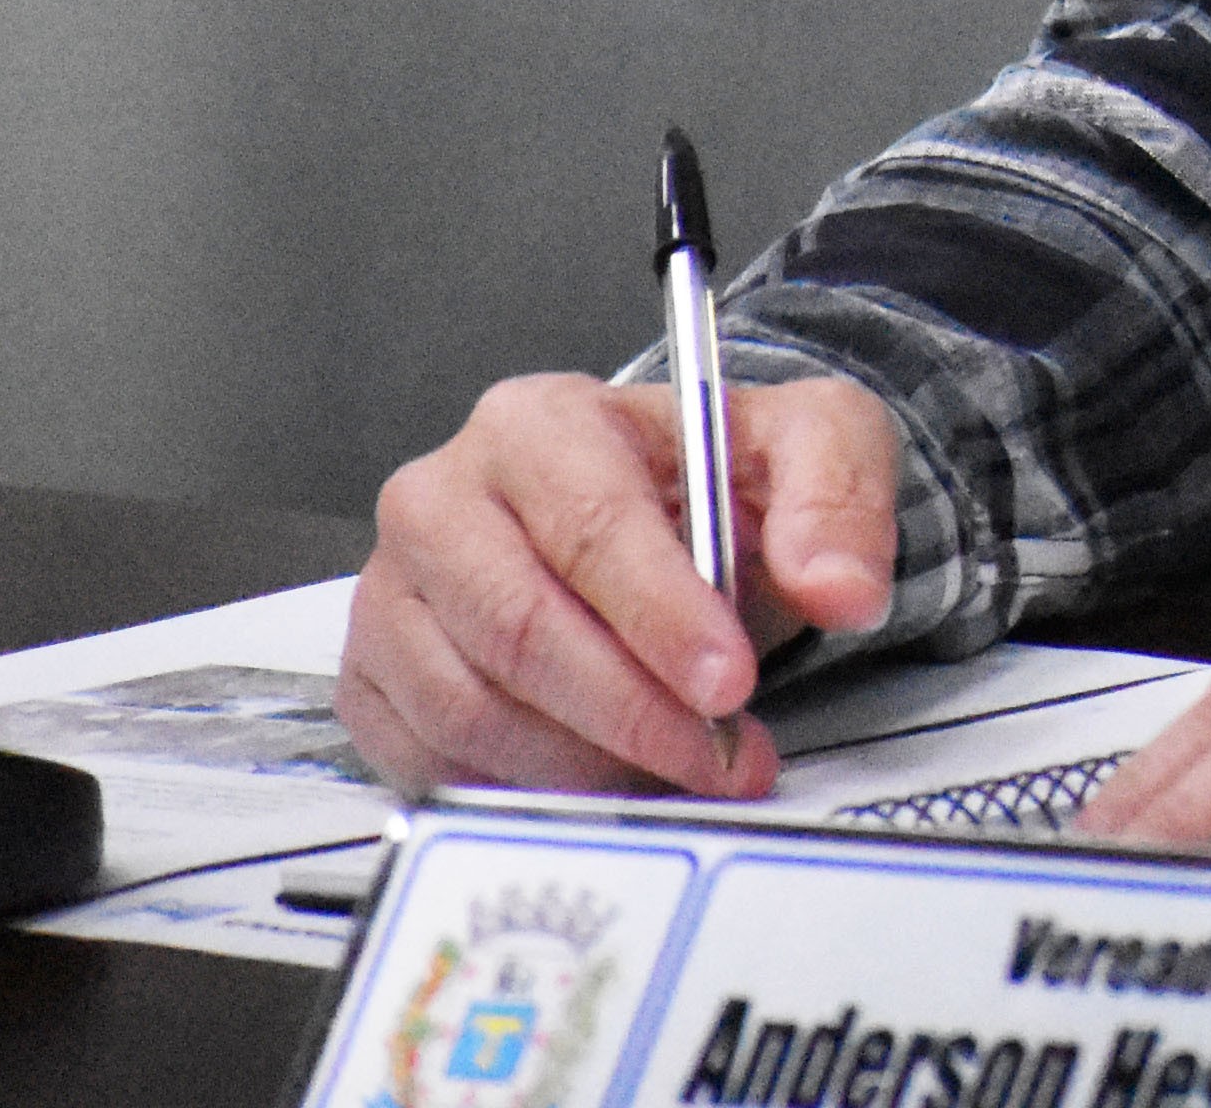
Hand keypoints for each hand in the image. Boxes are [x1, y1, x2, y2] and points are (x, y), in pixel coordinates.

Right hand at [336, 369, 903, 797]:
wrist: (659, 513)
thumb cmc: (715, 479)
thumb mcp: (813, 445)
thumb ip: (836, 500)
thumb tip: (838, 588)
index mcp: (538, 422)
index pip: (590, 527)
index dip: (661, 618)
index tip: (730, 685)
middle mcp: (441, 499)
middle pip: (520, 628)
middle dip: (633, 713)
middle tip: (723, 758)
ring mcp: (394, 593)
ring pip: (470, 707)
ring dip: (585, 764)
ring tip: (678, 773)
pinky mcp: (373, 676)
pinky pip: (429, 757)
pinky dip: (518, 788)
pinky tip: (599, 783)